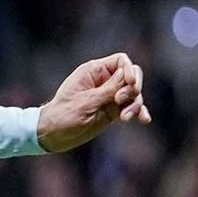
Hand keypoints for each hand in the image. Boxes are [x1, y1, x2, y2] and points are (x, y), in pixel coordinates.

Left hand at [35, 52, 149, 153]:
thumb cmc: (64, 115)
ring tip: (124, 118)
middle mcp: (104, 81)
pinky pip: (131, 108)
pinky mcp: (113, 110)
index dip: (130, 70)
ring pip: (133, 94)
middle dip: (133, 88)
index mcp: (94, 71)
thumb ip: (110, 89)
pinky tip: (144, 120)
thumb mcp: (87, 101)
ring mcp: (110, 96)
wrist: (53, 135)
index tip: (130, 83)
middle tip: (120, 101)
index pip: (121, 61)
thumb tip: (130, 74)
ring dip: (135, 104)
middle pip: (132, 76)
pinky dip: (138, 112)